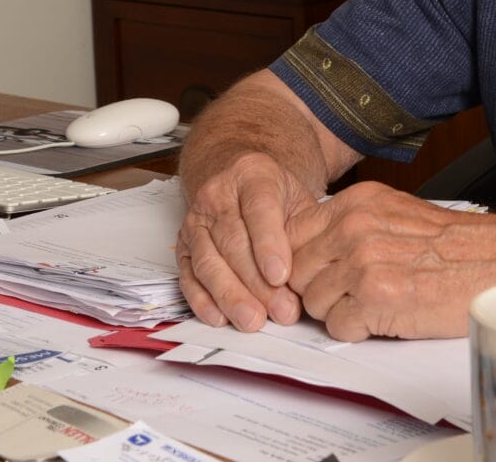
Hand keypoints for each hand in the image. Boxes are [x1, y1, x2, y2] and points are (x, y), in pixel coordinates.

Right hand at [175, 150, 311, 330]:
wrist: (240, 180)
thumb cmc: (276, 195)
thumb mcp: (298, 199)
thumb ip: (305, 231)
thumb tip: (313, 275)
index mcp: (252, 174)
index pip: (259, 209)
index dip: (269, 244)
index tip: (281, 275)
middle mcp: (217, 194)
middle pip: (233, 242)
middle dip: (256, 282)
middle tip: (281, 310)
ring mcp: (196, 220)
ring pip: (208, 261)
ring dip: (231, 296)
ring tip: (253, 320)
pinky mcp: (182, 245)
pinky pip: (188, 275)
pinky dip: (203, 300)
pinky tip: (221, 317)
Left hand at [284, 183, 495, 340]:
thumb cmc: (453, 245)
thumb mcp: (395, 213)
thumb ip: (352, 224)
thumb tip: (314, 248)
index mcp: (357, 203)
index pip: (292, 232)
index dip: (298, 260)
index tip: (312, 273)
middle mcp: (354, 228)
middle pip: (296, 269)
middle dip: (315, 288)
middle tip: (346, 295)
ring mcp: (363, 263)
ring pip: (312, 302)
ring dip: (336, 311)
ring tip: (371, 305)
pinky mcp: (376, 299)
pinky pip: (337, 327)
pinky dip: (356, 330)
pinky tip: (382, 318)